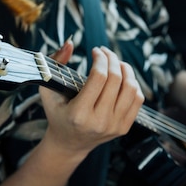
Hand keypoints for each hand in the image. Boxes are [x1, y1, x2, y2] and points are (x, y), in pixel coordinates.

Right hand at [39, 41, 144, 158]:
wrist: (68, 143)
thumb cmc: (57, 112)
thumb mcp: (48, 89)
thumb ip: (56, 62)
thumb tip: (70, 42)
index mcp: (79, 114)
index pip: (98, 77)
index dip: (100, 58)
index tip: (95, 50)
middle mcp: (99, 122)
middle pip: (116, 80)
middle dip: (112, 59)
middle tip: (105, 52)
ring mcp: (114, 126)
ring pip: (131, 88)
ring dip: (125, 69)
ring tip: (116, 62)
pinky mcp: (124, 128)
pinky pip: (137, 99)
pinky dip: (133, 83)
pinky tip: (123, 77)